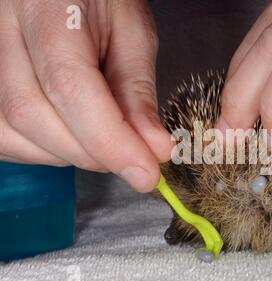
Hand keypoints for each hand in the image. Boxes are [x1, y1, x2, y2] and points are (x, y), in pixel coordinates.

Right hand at [0, 0, 173, 191]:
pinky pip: (5, 136)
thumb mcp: (134, 34)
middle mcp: (2, 31)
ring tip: (106, 140)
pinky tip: (76, 137)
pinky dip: (46, 150)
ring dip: (69, 154)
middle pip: (32, 115)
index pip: (69, 86)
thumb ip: (138, 92)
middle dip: (92, 152)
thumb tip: (153, 149)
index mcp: (47, 8)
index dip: (110, 140)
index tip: (146, 172)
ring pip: (12, 132)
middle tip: (134, 157)